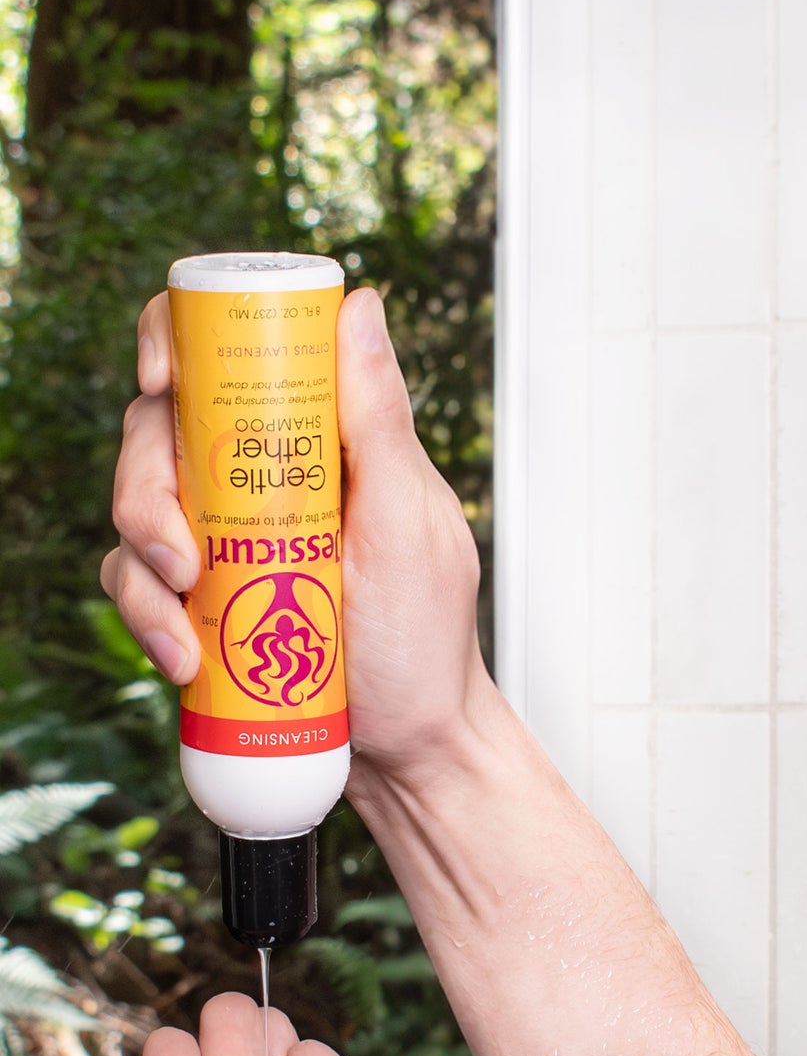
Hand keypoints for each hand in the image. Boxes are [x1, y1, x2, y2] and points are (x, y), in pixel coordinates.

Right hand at [100, 289, 500, 791]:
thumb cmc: (424, 640)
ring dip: (141, 555)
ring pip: (134, 503)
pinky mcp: (200, 600)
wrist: (408, 750)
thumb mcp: (407, 525)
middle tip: (180, 549)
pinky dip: (147, 616)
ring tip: (189, 612)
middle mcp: (264, 477)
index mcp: (321, 441)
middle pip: (160, 428)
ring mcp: (226, 537)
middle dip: (145, 483)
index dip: (175, 340)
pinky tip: (184, 659)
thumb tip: (358, 305)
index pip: (232, 355)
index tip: (159, 376)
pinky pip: (135, 581)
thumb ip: (379, 422)